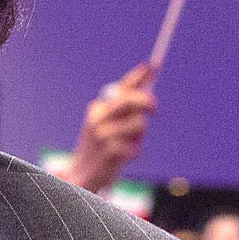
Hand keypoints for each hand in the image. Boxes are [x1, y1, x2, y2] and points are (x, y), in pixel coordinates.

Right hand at [62, 63, 155, 193]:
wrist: (83, 174)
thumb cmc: (101, 147)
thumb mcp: (108, 125)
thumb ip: (125, 110)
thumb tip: (148, 91)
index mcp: (98, 108)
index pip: (121, 87)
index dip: (138, 76)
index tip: (153, 65)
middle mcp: (98, 118)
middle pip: (130, 100)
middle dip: (147, 101)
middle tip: (155, 109)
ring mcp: (103, 134)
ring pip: (139, 124)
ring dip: (139, 136)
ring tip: (128, 144)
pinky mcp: (110, 152)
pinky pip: (136, 147)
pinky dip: (134, 152)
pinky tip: (123, 158)